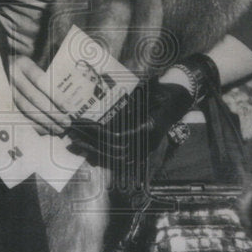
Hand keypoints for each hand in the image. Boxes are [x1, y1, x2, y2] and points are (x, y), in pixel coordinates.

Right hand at [9, 55, 70, 135]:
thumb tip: (69, 89)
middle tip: (66, 122)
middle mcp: (13, 77)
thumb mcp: (36, 59)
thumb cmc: (26, 64)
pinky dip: (33, 125)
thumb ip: (49, 69)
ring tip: (59, 129)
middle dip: (52, 112)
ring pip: (26, 109)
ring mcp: (6, 90)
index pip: (41, 81)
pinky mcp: (3, 101)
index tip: (68, 109)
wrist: (2, 64)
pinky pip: (19, 116)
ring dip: (44, 121)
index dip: (55, 96)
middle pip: (35, 98)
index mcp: (23, 64)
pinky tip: (45, 131)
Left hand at [65, 80, 193, 168]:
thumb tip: (119, 102)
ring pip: (115, 158)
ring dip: (93, 152)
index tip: (83, 125)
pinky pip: (120, 160)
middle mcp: (147, 143)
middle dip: (90, 143)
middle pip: (113, 150)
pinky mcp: (141, 150)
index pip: (118, 137)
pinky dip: (103, 158)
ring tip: (74, 145)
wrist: (179, 99)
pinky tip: (88, 155)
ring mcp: (145, 148)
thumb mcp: (148, 92)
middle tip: (72, 136)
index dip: (98, 133)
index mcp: (148, 128)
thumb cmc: (163, 92)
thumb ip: (135, 99)